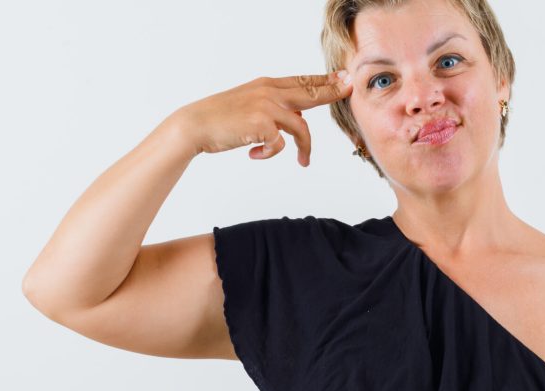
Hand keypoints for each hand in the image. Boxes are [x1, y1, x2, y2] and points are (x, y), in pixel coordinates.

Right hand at [163, 71, 351, 165]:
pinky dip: (270, 154)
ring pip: (301, 128)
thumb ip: (274, 107)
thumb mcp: (249, 104)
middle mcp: (269, 92)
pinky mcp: (262, 125)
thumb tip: (297, 117)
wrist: (194, 125)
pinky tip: (254, 154)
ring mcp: (266, 108)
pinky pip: (280, 145)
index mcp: (267, 85)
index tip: (343, 77)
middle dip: (332, 92)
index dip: (325, 80)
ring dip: (304, 148)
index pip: (302, 81)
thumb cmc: (220, 118)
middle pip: (310, 93)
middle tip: (350, 88)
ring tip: (303, 160)